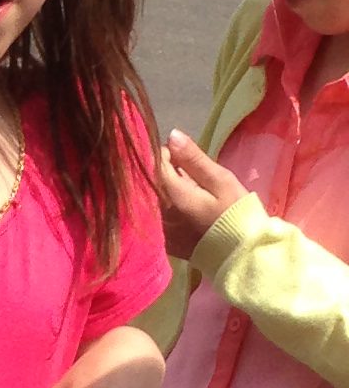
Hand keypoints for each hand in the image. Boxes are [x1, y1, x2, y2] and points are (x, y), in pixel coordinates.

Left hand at [158, 129, 247, 263]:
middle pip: (149, 184)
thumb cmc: (233, 211)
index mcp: (171, 197)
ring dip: (163, 189)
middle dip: (163, 172)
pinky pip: (155, 217)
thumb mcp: (218, 179)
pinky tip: (180, 207)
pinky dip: (164, 207)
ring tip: (185, 188)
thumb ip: (193, 158)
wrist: (238, 252)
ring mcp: (158, 231)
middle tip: (185, 171)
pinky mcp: (162, 242)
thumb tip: (171, 135)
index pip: (154, 165)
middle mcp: (158, 215)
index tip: (181, 153)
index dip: (165, 154)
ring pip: (151, 200)